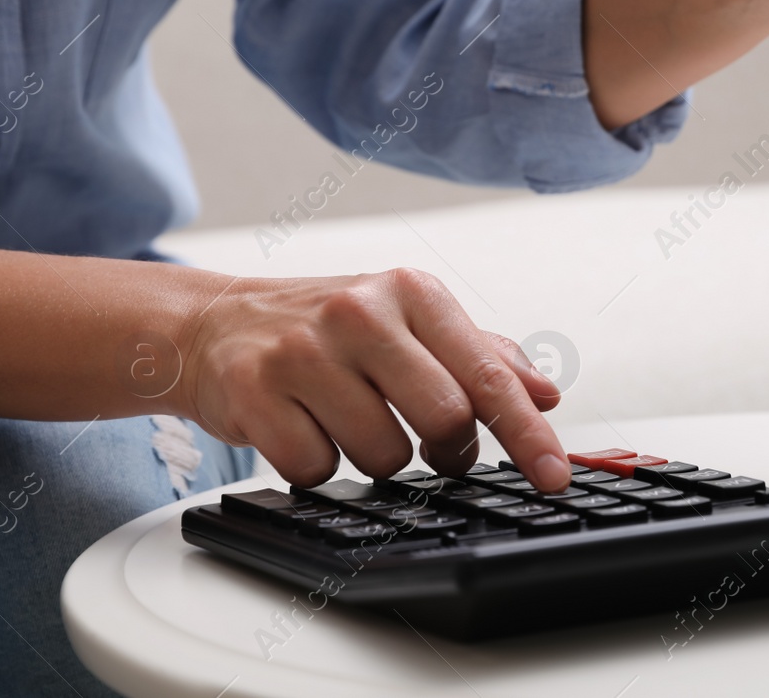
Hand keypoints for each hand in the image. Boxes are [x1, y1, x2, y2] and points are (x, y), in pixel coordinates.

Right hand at [174, 268, 567, 489]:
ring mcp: (304, 352)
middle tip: (434, 447)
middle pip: (445, 417)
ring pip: (383, 455)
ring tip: (351, 422)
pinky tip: (305, 428)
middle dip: (447, 450)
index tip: (554, 476)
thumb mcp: (409, 323)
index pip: (488, 374)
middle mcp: (360, 312)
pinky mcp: (254, 393)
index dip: (528, 432)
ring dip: (378, 460)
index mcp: (411, 292)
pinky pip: (317, 469)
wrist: (214, 324)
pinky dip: (319, 465)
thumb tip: (546, 392)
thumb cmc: (329, 330)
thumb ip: (482, 357)